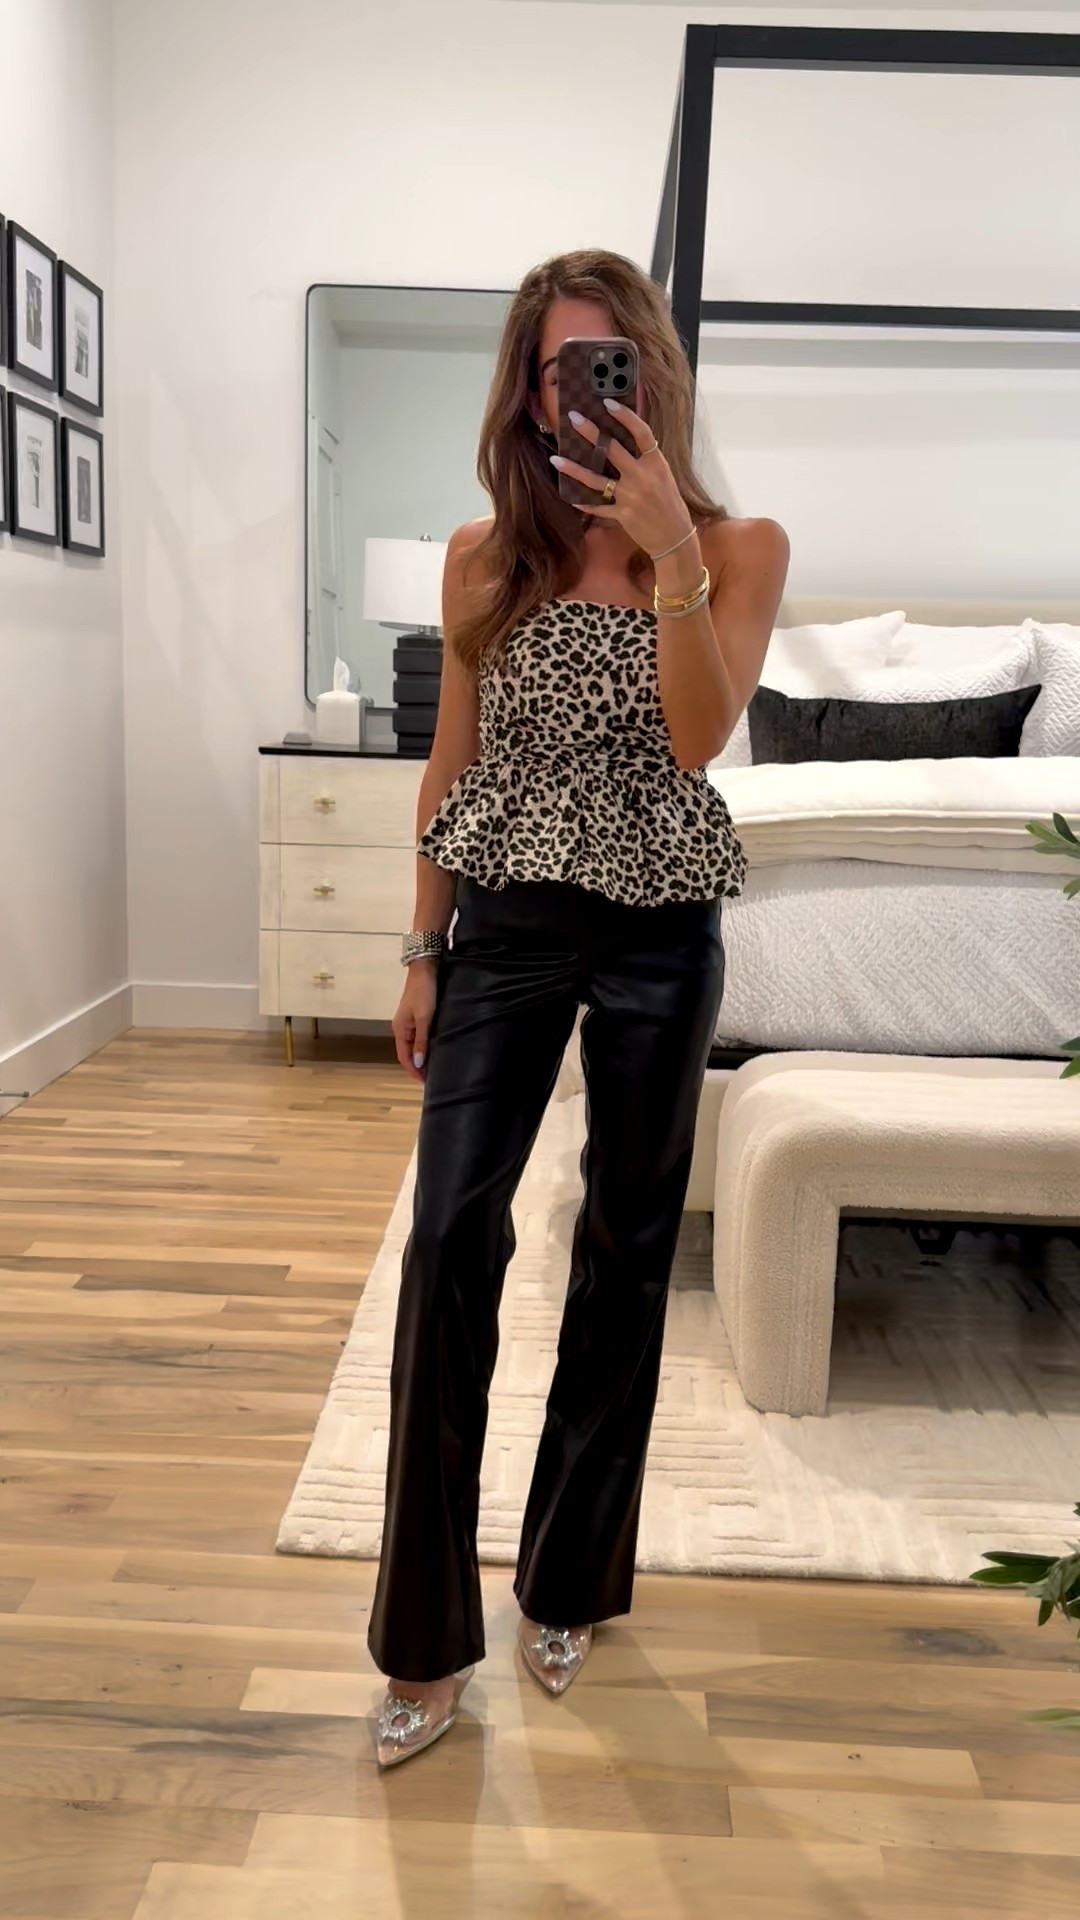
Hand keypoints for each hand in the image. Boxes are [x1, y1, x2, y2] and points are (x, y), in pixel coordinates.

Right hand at [392, 960, 437, 1083]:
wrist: (425, 969)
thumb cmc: (424, 993)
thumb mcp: (424, 1018)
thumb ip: (422, 1041)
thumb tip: (419, 1064)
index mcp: (400, 1030)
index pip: (404, 1058)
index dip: (413, 1071)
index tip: (425, 1083)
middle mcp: (401, 1028)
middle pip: (407, 1053)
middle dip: (417, 1067)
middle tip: (432, 1079)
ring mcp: (408, 1023)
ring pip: (413, 1046)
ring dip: (421, 1057)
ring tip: (434, 1068)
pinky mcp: (416, 1017)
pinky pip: (418, 1038)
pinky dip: (424, 1047)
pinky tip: (433, 1050)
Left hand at [551, 400, 693, 558]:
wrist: (675, 536)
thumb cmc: (669, 503)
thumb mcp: (663, 475)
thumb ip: (645, 459)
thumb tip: (623, 439)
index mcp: (655, 463)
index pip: (641, 433)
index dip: (625, 416)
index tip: (607, 402)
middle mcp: (642, 477)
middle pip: (612, 450)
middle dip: (590, 432)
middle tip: (573, 417)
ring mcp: (630, 497)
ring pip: (596, 480)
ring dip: (573, 469)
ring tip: (555, 459)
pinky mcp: (622, 515)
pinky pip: (598, 507)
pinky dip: (584, 503)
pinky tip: (570, 496)